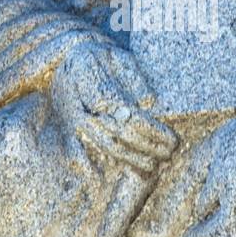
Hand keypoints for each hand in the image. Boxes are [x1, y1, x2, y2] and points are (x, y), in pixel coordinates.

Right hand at [51, 38, 177, 175]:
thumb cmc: (98, 57)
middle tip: (169, 152)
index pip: (125, 111)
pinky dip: (89, 168)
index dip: (148, 128)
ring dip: (130, 158)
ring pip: (103, 145)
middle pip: (116, 132)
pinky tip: (104, 180)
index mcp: (90, 79)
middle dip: (145, 146)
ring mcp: (72, 119)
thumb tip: (149, 103)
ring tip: (152, 165)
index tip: (169, 136)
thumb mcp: (117, 57)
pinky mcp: (68, 129)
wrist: (66, 59)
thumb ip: (134, 77)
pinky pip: (77, 152)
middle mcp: (78, 101)